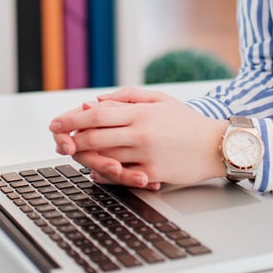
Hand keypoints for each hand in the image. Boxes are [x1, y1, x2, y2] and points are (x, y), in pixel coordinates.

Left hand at [49, 88, 228, 189]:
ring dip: (85, 157)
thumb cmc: (188, 122)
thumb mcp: (159, 100)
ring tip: (74, 154)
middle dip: (71, 140)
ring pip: (104, 158)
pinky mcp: (152, 173)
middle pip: (94, 137)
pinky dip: (104, 173)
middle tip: (58, 142)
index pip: (96, 115)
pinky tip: (95, 171)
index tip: (55, 123)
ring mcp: (145, 155)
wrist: (217, 146)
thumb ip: (126, 97)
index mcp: (140, 113)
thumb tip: (96, 102)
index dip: (71, 119)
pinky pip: (121, 176)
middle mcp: (140, 133)